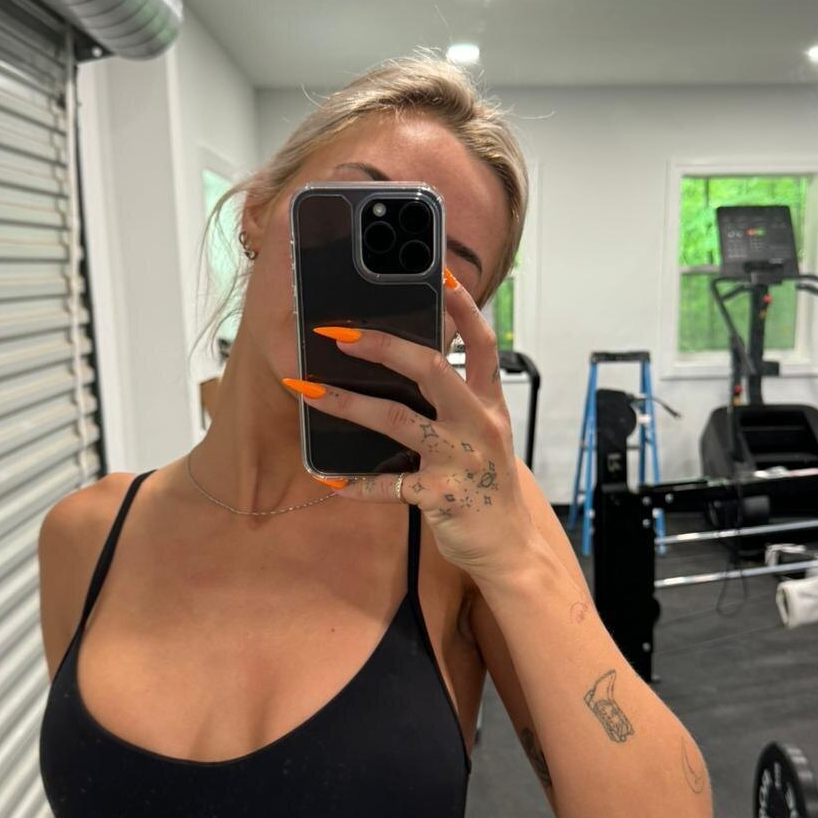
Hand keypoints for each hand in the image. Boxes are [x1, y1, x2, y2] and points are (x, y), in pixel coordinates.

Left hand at [284, 269, 538, 583]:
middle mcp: (478, 423)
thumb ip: (454, 402)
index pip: (481, 342)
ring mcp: (460, 460)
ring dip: (346, 404)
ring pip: (397, 421)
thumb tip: (403, 366)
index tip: (438, 270)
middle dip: (380, 345)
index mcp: (489, 402)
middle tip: (336, 332)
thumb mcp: (482, 434)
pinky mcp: (441, 497)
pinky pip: (389, 487)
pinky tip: (327, 479)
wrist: (510, 546)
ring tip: (307, 390)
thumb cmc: (486, 486)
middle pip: (430, 369)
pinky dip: (355, 485)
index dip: (461, 305)